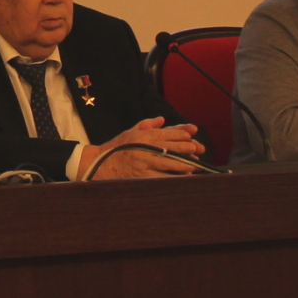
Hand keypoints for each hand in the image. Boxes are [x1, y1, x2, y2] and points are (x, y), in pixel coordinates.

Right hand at [80, 116, 203, 179]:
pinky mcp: (142, 176)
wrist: (99, 165)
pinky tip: (183, 177)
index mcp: (142, 135)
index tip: (192, 135)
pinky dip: (174, 177)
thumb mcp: (130, 132)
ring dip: (184, 163)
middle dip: (187, 148)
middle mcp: (144, 148)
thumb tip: (162, 120)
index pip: (166, 133)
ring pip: (169, 162)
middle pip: (171, 147)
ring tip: (195, 165)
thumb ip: (147, 125)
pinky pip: (162, 177)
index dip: (181, 134)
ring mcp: (143, 162)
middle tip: (199, 149)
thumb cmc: (116, 148)